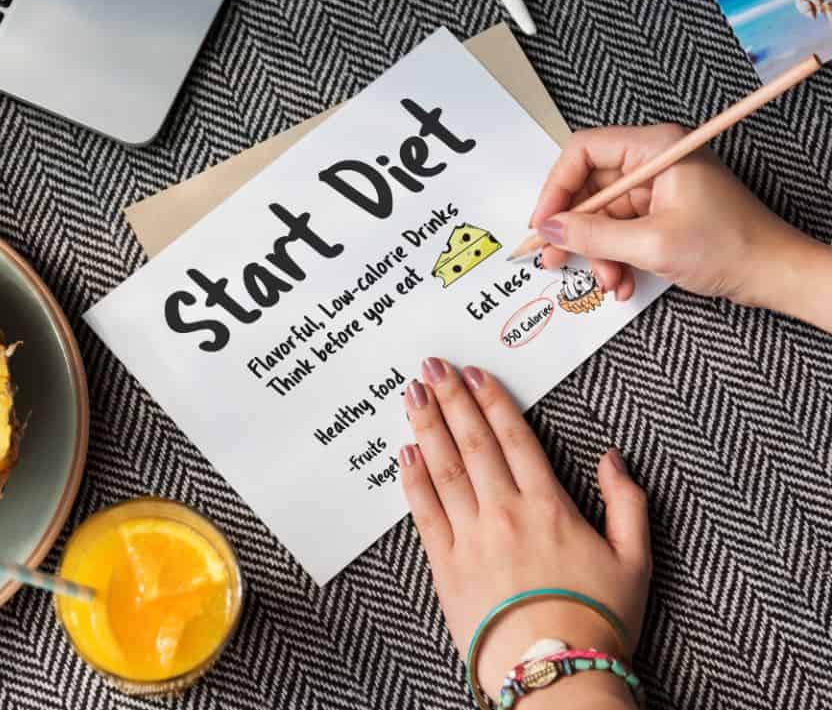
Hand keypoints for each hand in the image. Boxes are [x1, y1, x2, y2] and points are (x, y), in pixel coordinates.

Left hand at [400, 360, 648, 707]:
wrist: (557, 674)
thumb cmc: (598, 621)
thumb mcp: (635, 560)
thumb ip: (627, 502)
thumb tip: (611, 457)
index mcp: (549, 506)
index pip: (514, 439)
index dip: (492, 401)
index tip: (474, 373)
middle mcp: (505, 513)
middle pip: (473, 443)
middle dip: (451, 399)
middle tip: (432, 366)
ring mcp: (470, 537)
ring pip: (443, 469)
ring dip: (426, 426)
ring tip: (411, 394)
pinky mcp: (445, 565)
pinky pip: (424, 512)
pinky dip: (413, 479)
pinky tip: (405, 453)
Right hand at [529, 124, 817, 310]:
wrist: (775, 274)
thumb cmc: (732, 247)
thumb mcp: (652, 244)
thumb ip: (593, 236)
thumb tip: (550, 229)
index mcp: (656, 147)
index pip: (584, 151)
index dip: (557, 187)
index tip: (544, 224)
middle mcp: (654, 160)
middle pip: (589, 186)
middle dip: (575, 229)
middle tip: (554, 258)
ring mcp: (657, 186)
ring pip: (602, 215)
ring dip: (597, 252)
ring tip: (607, 281)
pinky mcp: (661, 210)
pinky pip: (620, 230)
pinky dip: (614, 256)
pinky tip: (621, 281)